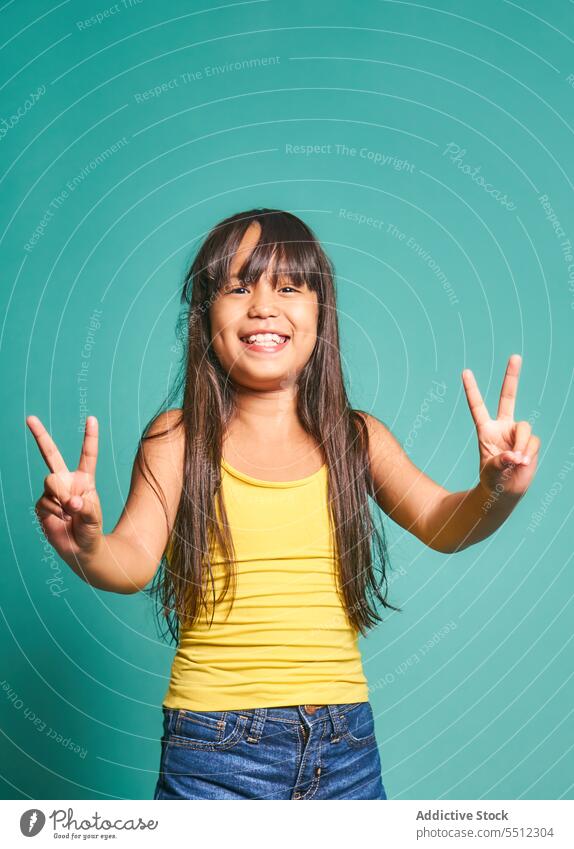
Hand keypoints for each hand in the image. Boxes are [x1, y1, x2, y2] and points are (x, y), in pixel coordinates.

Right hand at [27, 415, 102, 560]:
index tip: (92, 418)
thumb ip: (84, 506)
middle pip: (50, 454)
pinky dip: (55, 511)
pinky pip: (44, 501)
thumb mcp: (94, 516)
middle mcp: (66, 481)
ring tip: (71, 512)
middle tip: (30, 418)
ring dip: (61, 497)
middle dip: (40, 435)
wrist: (81, 549)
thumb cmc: (91, 529)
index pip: (87, 455)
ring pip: (50, 482)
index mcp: (84, 479)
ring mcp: (52, 492)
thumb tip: (70, 501)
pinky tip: (62, 519)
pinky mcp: (42, 505)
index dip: (89, 437)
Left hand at [462, 354, 539, 498]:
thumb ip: (501, 462)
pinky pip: (533, 442)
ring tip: (517, 461)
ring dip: (522, 445)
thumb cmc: (493, 480)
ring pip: (525, 428)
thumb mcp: (491, 472)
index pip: (478, 406)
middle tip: (515, 356)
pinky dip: (528, 453)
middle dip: (512, 377)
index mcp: (486, 430)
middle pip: (508, 397)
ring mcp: (517, 433)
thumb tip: (515, 456)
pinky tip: (523, 463)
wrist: (506, 491)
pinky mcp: (530, 442)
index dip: (472, 390)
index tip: (465, 371)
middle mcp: (503, 427)